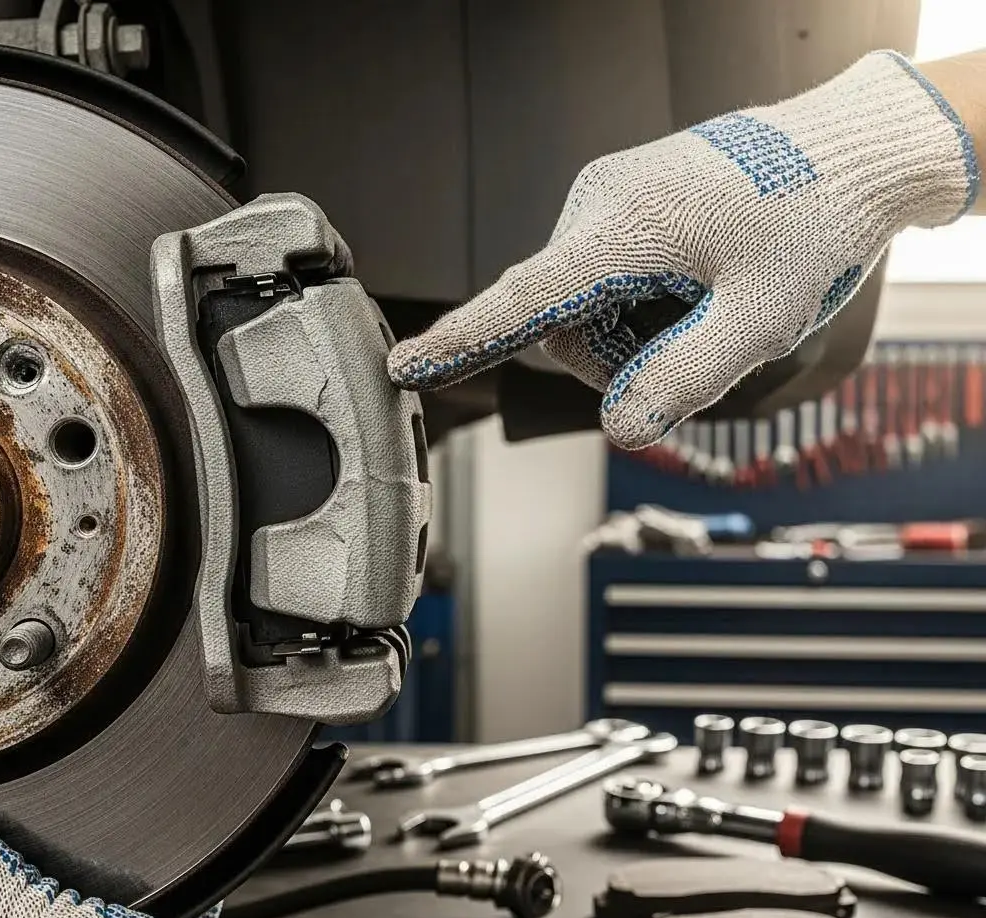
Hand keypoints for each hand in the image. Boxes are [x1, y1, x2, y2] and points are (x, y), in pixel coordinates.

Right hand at [388, 50, 976, 448]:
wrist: (848, 155)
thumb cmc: (810, 228)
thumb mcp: (761, 321)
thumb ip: (686, 380)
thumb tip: (621, 428)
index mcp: (626, 228)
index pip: (525, 300)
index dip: (464, 341)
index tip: (404, 367)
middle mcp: (598, 206)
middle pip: (562, 327)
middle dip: (620, 358)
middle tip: (701, 344)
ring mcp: (606, 202)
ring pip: (583, 310)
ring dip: (635, 333)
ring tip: (706, 304)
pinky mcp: (620, 207)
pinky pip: (602, 281)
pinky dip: (639, 305)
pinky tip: (693, 286)